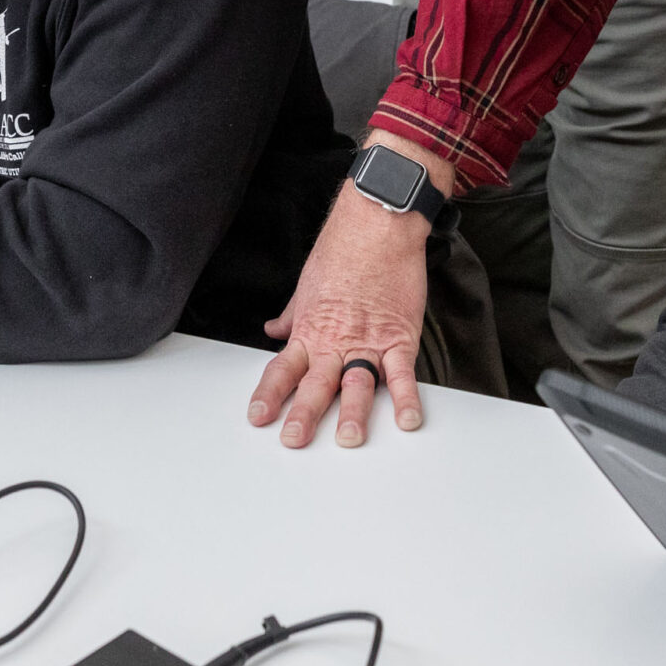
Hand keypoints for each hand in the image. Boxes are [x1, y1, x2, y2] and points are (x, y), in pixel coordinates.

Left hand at [249, 133, 443, 447]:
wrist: (376, 225)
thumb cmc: (342, 250)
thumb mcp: (306, 285)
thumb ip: (292, 314)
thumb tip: (274, 328)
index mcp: (310, 329)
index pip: (283, 369)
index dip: (269, 395)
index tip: (258, 417)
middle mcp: (335, 340)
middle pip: (316, 384)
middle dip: (303, 414)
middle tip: (294, 440)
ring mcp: (368, 341)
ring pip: (357, 384)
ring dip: (352, 413)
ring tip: (348, 439)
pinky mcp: (399, 336)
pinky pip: (403, 373)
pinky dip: (406, 398)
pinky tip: (408, 419)